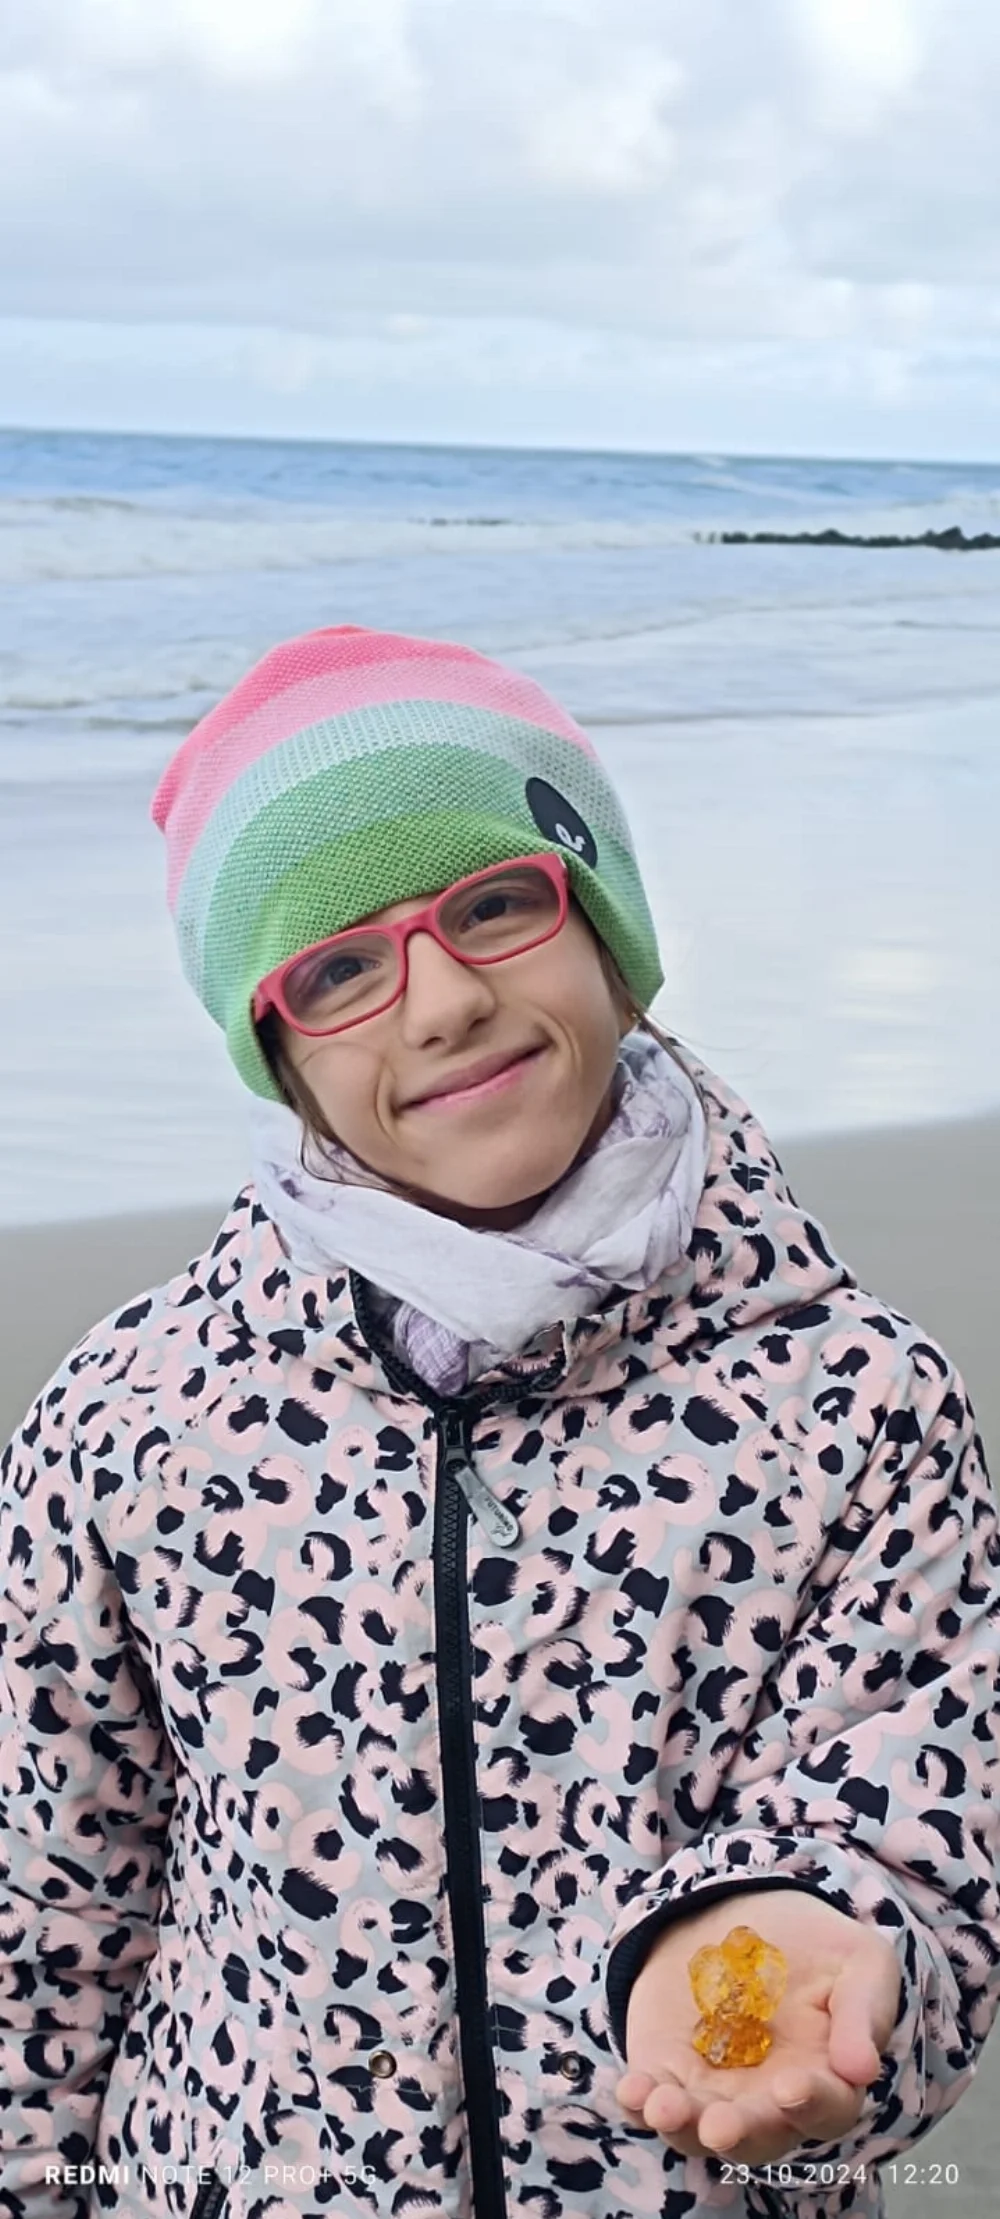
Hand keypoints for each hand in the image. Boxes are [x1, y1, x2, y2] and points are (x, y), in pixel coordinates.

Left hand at [614, 1887, 900, 2167]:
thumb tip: (861, 2070)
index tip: (791, 2085)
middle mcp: (768, 2101)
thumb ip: (864, 2010)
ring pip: (698, 2128)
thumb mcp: (858, 1961)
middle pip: (757, 2136)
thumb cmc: (815, 1945)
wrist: (746, 1908)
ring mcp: (714, 2090)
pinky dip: (640, 2101)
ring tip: (663, 2107)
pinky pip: (652, 2098)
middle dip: (738, 2132)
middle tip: (720, 2126)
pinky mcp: (668, 2068)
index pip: (826, 2109)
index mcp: (825, 2081)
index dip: (812, 2104)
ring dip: (681, 2124)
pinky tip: (632, 2089)